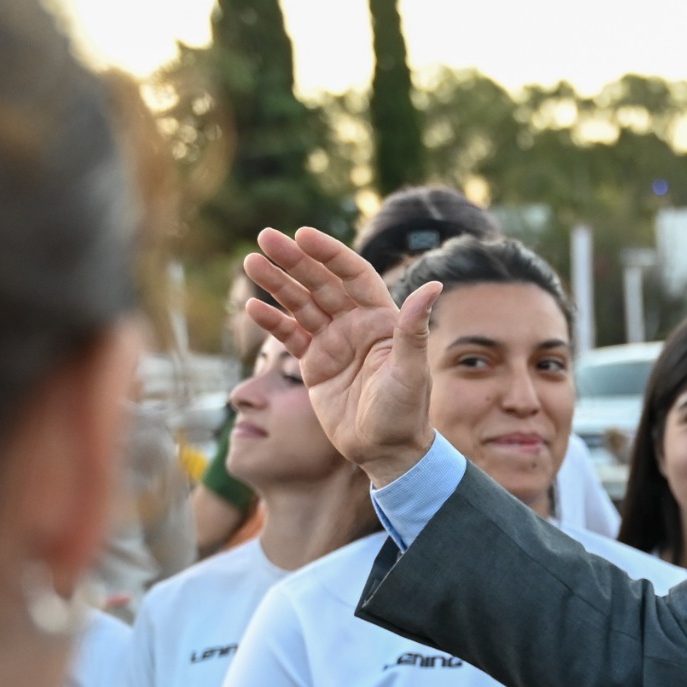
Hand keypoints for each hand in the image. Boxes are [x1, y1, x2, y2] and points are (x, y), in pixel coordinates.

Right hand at [242, 226, 443, 485]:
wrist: (386, 451)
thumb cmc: (405, 412)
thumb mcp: (410, 371)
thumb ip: (413, 329)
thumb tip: (434, 285)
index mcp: (381, 318)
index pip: (352, 274)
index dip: (329, 253)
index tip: (303, 235)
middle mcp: (355, 324)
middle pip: (321, 283)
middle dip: (294, 260)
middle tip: (265, 238)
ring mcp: (333, 342)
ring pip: (300, 304)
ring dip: (276, 283)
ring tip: (251, 263)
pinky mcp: (315, 364)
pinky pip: (290, 336)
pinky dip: (272, 321)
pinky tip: (254, 307)